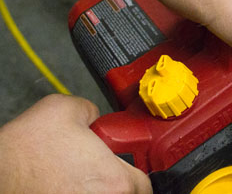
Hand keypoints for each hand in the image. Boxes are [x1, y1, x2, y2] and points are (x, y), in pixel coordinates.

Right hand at [0, 95, 151, 193]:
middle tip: (99, 170)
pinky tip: (62, 186)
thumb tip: (96, 118)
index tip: (128, 165)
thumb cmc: (23, 152)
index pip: (145, 183)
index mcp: (114, 180)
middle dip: (116, 182)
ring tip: (77, 178)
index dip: (136, 169)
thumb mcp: (65, 109)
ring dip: (96, 189)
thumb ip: (94, 111)